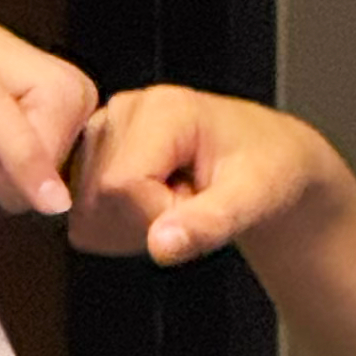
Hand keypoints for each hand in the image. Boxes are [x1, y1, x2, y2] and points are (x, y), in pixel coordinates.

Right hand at [69, 87, 328, 264]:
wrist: (272, 160)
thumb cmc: (270, 169)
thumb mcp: (253, 198)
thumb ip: (208, 223)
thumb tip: (160, 247)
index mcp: (162, 108)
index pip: (120, 186)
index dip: (157, 215)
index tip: (198, 205)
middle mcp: (123, 111)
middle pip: (96, 198)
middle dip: (144, 222)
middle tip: (190, 202)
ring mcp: (104, 130)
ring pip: (84, 210)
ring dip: (130, 225)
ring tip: (175, 199)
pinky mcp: (93, 152)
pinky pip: (83, 213)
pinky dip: (118, 224)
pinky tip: (154, 203)